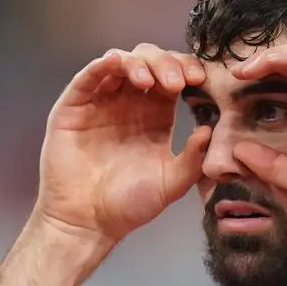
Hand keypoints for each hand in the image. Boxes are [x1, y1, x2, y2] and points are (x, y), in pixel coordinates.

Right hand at [35, 44, 212, 244]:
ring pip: (122, 62)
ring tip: (149, 81)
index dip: (186, 70)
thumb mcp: (172, 184)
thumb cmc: (129, 205)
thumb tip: (211, 130)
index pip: (173, 78)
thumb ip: (193, 159)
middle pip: (150, 62)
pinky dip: (103, 64)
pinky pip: (88, 76)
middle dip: (166, 64)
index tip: (199, 79)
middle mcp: (129, 104)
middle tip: (177, 83)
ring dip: (139, 63)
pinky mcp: (75, 107)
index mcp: (155, 116)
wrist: (89, 222)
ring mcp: (101, 102)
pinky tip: (118, 62)